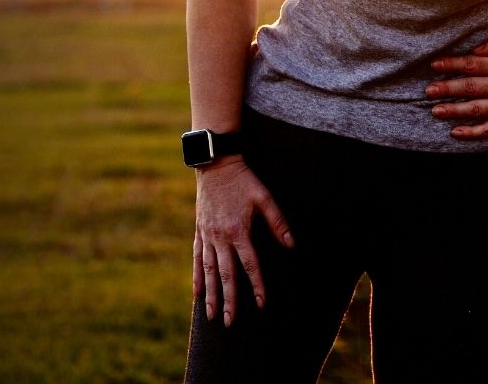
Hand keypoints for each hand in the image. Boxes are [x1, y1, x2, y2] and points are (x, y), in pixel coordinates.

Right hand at [192, 156, 294, 326]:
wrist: (216, 165)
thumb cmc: (244, 181)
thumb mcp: (264, 197)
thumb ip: (277, 221)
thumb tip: (291, 244)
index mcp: (239, 231)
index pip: (250, 265)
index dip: (256, 285)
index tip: (261, 303)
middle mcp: (220, 237)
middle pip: (225, 275)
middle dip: (229, 300)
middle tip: (230, 322)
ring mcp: (207, 236)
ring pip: (207, 271)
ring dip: (211, 295)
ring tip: (211, 316)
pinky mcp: (199, 232)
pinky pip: (196, 258)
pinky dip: (196, 277)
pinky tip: (197, 293)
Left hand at [427, 38, 487, 139]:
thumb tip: (471, 49)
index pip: (471, 64)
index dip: (451, 64)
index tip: (434, 65)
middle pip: (469, 87)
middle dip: (447, 88)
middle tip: (428, 91)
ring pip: (475, 109)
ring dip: (454, 110)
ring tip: (435, 110)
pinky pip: (487, 129)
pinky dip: (471, 132)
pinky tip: (455, 132)